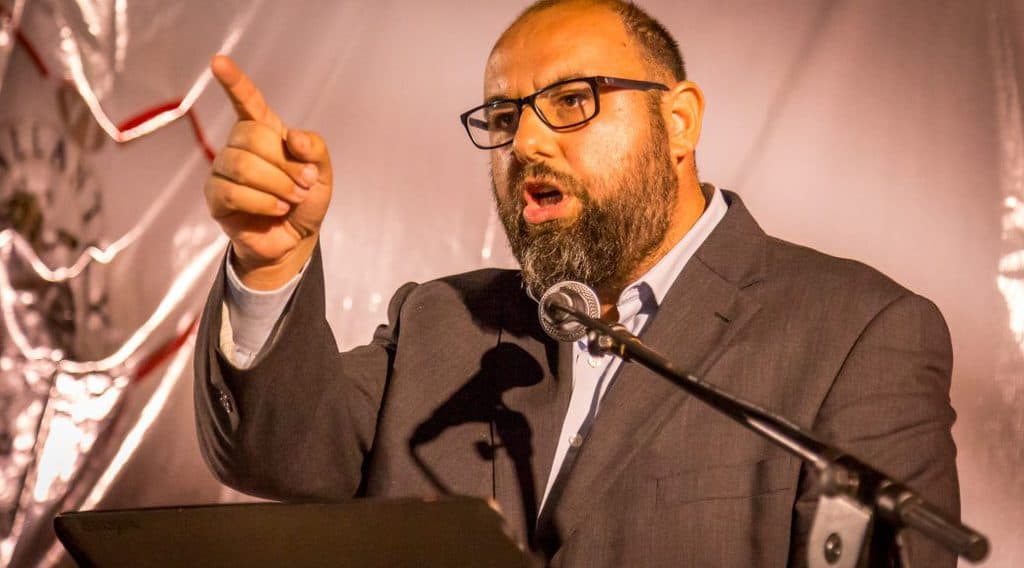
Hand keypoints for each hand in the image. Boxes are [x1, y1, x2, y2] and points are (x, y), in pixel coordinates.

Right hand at [204, 54, 332, 289]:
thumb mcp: (322, 173)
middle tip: (302, 185)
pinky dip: (264, 203)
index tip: (218, 61)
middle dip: (284, 164)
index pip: (247, 101)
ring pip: (242, 165)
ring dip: (277, 186)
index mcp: (265, 131)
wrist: (295, 239)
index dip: (234, 82)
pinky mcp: (216, 196)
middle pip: (252, 136)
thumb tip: (293, 138)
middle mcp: (239, 145)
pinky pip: (233, 191)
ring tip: (291, 200)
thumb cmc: (305, 201)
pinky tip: (276, 210)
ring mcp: (223, 170)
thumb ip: (315, 149)